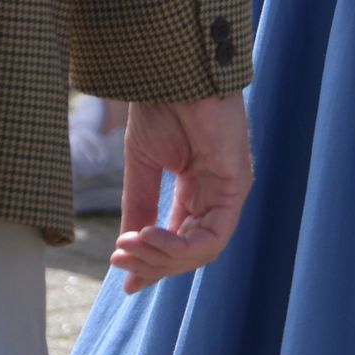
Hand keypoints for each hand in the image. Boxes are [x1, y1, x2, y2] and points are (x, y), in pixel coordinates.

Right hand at [113, 91, 252, 288]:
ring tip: (129, 245)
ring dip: (160, 257)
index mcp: (194, 190)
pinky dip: (178, 247)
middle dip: (151, 263)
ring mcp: (228, 192)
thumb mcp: (141, 168)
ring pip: (201, 252)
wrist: (170, 73)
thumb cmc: (159, 108)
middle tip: (118, 258)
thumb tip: (125, 255)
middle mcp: (215, 195)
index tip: (123, 281)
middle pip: (189, 252)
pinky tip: (149, 236)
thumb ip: (140, 209)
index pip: (180, 242)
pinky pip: (212, 237)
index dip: (153, 265)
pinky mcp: (236, 186)